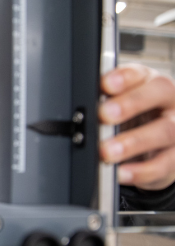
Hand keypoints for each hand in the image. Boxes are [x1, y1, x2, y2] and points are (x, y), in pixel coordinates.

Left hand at [99, 64, 174, 189]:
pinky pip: (163, 164)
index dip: (123, 77)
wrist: (156, 147)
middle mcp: (169, 101)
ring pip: (164, 131)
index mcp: (149, 82)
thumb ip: (103, 102)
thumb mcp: (119, 104)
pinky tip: (120, 172)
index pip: (140, 73)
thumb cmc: (133, 118)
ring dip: (132, 142)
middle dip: (130, 103)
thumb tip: (80, 108)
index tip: (105, 85)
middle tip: (104, 115)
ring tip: (107, 151)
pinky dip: (140, 170)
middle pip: (158, 93)